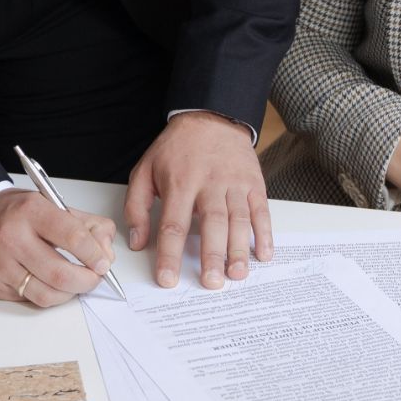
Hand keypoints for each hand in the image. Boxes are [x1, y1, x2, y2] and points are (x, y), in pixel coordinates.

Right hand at [0, 189, 116, 306]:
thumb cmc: (16, 214)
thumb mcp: (52, 205)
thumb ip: (86, 224)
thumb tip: (105, 252)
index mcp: (31, 211)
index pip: (73, 237)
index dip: (95, 254)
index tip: (103, 263)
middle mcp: (12, 237)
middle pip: (61, 273)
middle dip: (87, 281)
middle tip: (94, 278)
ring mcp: (0, 264)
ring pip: (47, 294)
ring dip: (70, 293)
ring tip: (76, 283)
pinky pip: (30, 300)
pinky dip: (49, 296)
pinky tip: (52, 285)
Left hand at [124, 112, 272, 290]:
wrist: (211, 117)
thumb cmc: (176, 148)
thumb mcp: (145, 170)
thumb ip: (136, 206)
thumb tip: (138, 242)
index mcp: (179, 183)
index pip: (173, 224)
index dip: (170, 254)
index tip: (168, 279)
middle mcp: (209, 184)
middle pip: (211, 224)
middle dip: (211, 256)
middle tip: (211, 283)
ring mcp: (234, 184)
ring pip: (238, 219)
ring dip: (239, 249)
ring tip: (237, 274)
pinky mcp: (254, 183)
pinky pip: (261, 211)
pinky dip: (264, 233)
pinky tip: (264, 254)